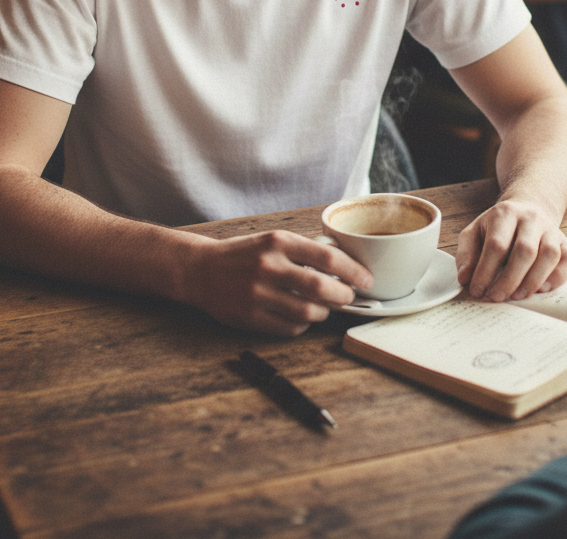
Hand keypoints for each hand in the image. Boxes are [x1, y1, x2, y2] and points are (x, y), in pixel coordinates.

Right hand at [181, 230, 373, 335]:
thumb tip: (345, 263)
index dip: (353, 270)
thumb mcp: (271, 239)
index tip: (366, 279)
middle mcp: (269, 266)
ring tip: (324, 306)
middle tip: (349, 297)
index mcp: (278, 242)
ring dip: (324, 312)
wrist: (200, 270)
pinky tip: (301, 315)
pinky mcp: (251, 317)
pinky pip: (291, 327)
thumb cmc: (242, 254)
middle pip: (321, 288)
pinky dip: (303, 323)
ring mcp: (258, 294)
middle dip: (343, 296)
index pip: (327, 257)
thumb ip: (303, 249)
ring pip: (309, 312)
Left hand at [456, 198, 566, 301]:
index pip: (496, 245)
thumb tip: (465, 279)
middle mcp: (531, 218)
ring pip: (549, 255)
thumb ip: (466, 255)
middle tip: (497, 297)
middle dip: (509, 279)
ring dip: (532, 281)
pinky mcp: (566, 242)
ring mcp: (551, 229)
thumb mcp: (474, 233)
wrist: (527, 211)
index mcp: (505, 213)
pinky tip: (541, 289)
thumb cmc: (497, 228)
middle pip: (524, 251)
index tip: (477, 290)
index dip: (485, 271)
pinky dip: (557, 278)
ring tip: (517, 296)